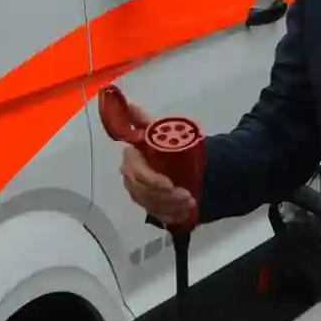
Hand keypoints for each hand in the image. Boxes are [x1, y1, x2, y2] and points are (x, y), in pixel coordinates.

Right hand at [114, 98, 198, 229]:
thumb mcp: (161, 131)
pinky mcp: (150, 207)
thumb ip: (143, 121)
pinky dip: (171, 216)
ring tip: (190, 203)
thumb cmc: (172, 146)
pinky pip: (157, 215)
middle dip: (165, 197)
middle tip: (187, 196)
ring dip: (170, 207)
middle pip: (142, 193)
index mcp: (132, 159)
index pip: (135, 173)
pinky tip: (184, 213)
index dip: (151, 181)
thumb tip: (130, 104)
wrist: (187, 164)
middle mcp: (131, 178)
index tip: (170, 185)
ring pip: (150, 206)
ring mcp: (140, 194)